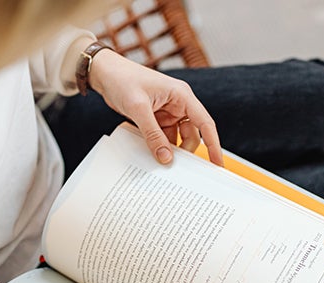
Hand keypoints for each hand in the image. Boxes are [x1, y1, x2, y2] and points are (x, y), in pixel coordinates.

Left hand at [89, 49, 223, 165]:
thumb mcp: (138, 108)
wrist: (105, 73)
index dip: (214, 145)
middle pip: (191, 134)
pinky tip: (151, 154)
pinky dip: (159, 146)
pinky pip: (163, 136)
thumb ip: (153, 134)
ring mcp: (167, 112)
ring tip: (161, 163)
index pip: (205, 123)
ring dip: (170, 150)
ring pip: (176, 138)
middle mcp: (178, 104)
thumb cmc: (123, 80)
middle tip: (177, 168)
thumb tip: (166, 158)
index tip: (217, 163)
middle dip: (185, 151)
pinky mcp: (156, 118)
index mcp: (182, 96)